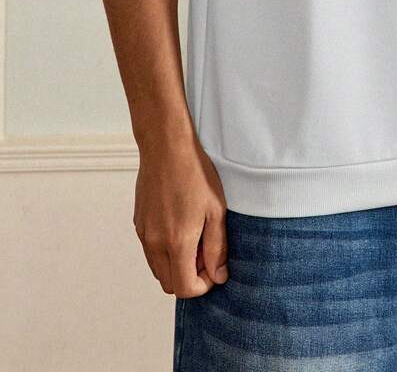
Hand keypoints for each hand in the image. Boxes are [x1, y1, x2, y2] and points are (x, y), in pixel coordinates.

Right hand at [133, 133, 228, 297]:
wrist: (166, 148)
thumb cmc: (195, 174)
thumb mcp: (216, 211)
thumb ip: (217, 248)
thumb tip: (218, 276)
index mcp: (177, 243)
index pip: (185, 289)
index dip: (203, 285)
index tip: (214, 267)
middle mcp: (155, 243)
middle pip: (169, 284)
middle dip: (189, 276)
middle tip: (205, 251)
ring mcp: (143, 234)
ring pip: (158, 269)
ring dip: (176, 264)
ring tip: (194, 236)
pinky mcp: (138, 223)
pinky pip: (150, 250)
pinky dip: (165, 250)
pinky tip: (180, 224)